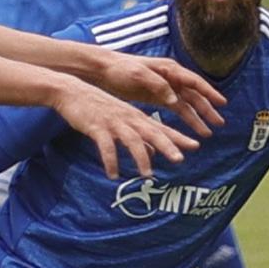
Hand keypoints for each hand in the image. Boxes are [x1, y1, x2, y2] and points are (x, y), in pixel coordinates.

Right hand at [50, 79, 196, 179]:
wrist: (72, 92)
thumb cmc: (98, 108)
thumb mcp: (121, 120)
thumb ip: (137, 137)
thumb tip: (152, 154)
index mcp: (136, 118)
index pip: (162, 128)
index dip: (178, 137)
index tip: (196, 146)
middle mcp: (129, 119)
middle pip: (152, 133)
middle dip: (167, 146)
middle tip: (180, 159)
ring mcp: (113, 123)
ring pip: (132, 140)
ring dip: (141, 158)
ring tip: (148, 175)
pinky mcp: (97, 127)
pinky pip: (106, 146)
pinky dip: (110, 161)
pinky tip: (113, 175)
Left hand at [80, 50, 225, 136]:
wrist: (102, 71)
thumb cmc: (120, 68)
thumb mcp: (138, 74)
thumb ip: (157, 85)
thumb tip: (174, 100)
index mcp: (169, 69)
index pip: (195, 81)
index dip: (209, 92)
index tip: (221, 103)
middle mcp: (172, 78)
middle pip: (195, 95)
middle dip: (207, 109)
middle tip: (219, 124)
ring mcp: (166, 87)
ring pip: (188, 104)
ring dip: (198, 118)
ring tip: (208, 133)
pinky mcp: (158, 97)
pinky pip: (177, 108)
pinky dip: (186, 118)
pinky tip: (193, 129)